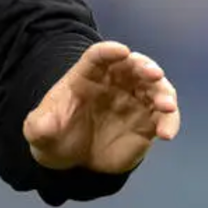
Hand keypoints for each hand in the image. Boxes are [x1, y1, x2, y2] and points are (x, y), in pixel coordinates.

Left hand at [23, 41, 180, 174]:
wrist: (71, 155)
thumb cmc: (55, 133)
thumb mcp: (39, 131)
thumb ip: (39, 127)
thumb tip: (41, 126)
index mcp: (85, 76)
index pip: (97, 57)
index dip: (109, 52)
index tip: (121, 51)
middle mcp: (114, 83)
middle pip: (133, 66)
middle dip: (145, 66)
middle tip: (154, 75)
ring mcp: (133, 101)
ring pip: (154, 88)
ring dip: (163, 93)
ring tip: (166, 106)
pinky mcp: (146, 122)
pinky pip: (163, 117)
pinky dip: (169, 121)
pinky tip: (167, 134)